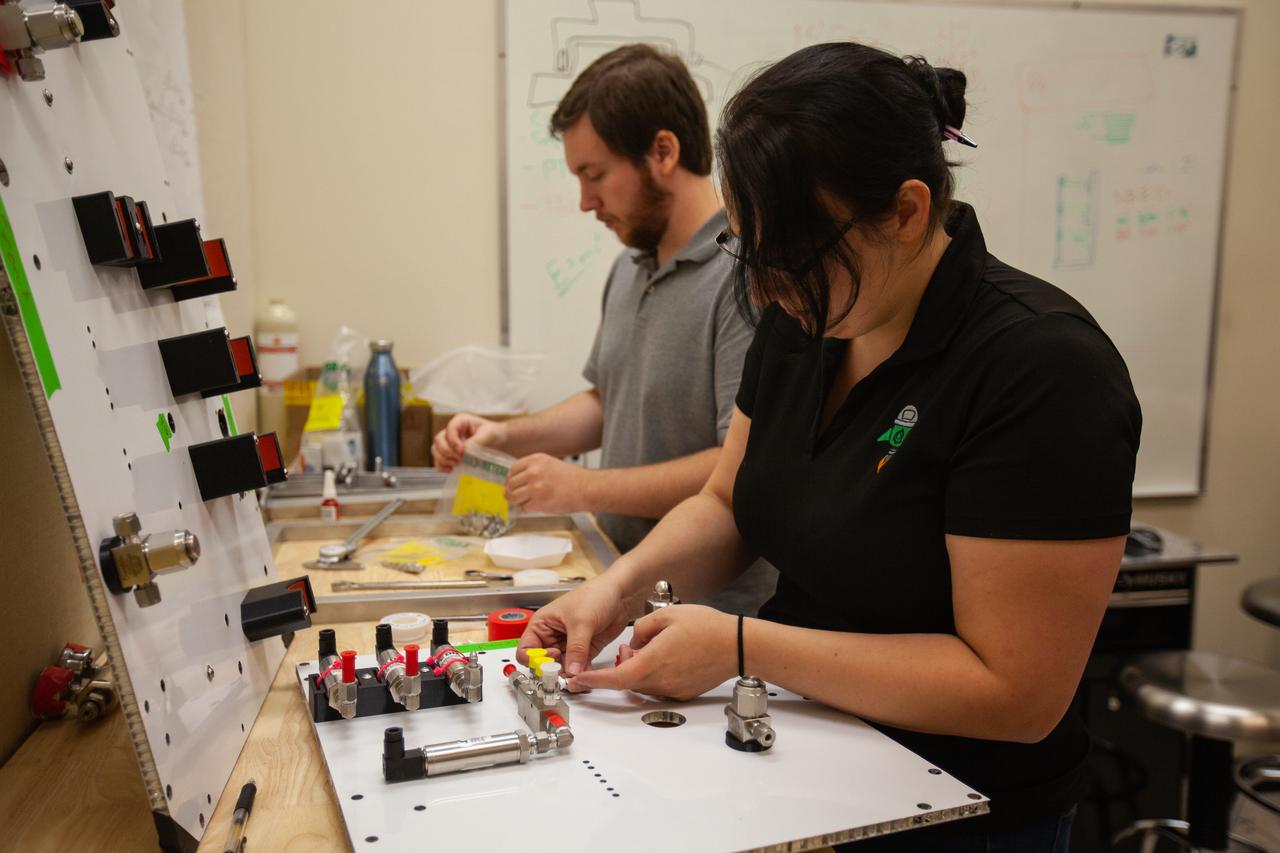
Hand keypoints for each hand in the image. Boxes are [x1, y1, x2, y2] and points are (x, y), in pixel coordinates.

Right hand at [431, 414, 508, 471]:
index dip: (453, 441)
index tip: (461, 451)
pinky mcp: (450, 455)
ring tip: (455, 465)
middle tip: (459, 459)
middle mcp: (452, 431)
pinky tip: (451, 470)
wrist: (501, 443)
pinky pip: (438, 460)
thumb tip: (464, 451)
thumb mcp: (489, 434)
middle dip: (447, 452)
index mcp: (460, 421)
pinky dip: (441, 466)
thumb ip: (477, 441)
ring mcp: (449, 443)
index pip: (449, 429)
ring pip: (436, 450)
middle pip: (438, 440)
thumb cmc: (496, 434)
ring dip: (443, 459)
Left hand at [506, 453, 587, 513]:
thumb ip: (534, 469)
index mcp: (536, 460)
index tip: (511, 484)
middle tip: (514, 497)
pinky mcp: (538, 502)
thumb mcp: (551, 464)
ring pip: (513, 497)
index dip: (511, 479)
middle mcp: (533, 471)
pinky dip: (527, 509)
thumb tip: (517, 479)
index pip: (513, 469)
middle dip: (511, 492)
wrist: (586, 488)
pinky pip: (523, 507)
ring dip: (517, 501)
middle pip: (510, 484)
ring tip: (524, 502)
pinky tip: (536, 506)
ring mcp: (535, 487)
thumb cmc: (573, 478)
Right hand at [516, 576, 631, 677]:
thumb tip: (571, 671)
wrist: (620, 594)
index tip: (550, 662)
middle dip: (553, 672)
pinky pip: (578, 668)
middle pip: (544, 663)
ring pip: (562, 668)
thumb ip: (576, 648)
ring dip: (569, 675)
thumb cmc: (595, 595)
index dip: (535, 660)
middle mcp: (552, 636)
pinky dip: (582, 674)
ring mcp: (568, 645)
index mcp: (542, 624)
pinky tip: (587, 675)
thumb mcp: (582, 621)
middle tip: (565, 675)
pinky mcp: (584, 651)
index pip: (526, 650)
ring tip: (577, 678)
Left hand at [569, 605, 737, 699]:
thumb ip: (641, 628)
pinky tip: (665, 657)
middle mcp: (661, 681)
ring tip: (649, 648)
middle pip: (627, 681)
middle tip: (627, 648)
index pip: (615, 678)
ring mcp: (673, 689)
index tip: (579, 679)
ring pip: (642, 685)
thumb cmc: (707, 629)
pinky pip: (658, 687)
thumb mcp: (666, 615)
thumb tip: (634, 641)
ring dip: (636, 671)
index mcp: (653, 662)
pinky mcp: (683, 692)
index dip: (594, 680)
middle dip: (619, 668)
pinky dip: (652, 675)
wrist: (737, 645)